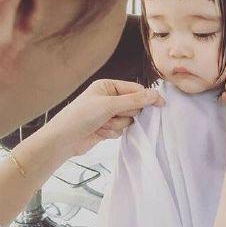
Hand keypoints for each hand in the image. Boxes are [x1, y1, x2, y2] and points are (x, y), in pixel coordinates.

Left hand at [46, 79, 164, 156]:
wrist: (63, 140)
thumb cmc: (82, 116)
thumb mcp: (109, 105)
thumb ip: (134, 100)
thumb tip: (155, 94)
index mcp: (108, 86)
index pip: (135, 90)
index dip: (147, 98)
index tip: (161, 105)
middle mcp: (108, 98)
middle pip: (133, 106)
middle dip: (124, 114)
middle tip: (112, 115)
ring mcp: (107, 114)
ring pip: (127, 120)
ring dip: (116, 125)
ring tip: (101, 125)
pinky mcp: (106, 127)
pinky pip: (120, 130)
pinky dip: (112, 133)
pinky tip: (99, 132)